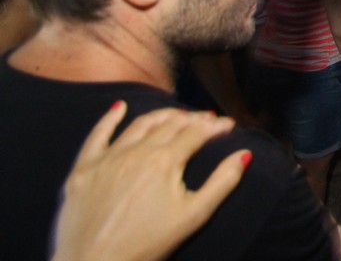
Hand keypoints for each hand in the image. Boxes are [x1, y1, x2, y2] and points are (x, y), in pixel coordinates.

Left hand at [52, 102, 247, 260]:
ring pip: (139, 125)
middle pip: (170, 124)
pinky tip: (119, 107)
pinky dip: (109, 119)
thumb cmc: (148, 245)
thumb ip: (222, 182)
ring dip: (161, 116)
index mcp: (165, 161)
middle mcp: (136, 151)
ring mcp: (107, 158)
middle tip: (207, 119)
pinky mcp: (83, 169)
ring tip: (176, 115)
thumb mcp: (194, 216)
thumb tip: (243, 155)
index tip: (228, 124)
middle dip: (193, 119)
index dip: (216, 126)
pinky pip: (97, 135)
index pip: (197, 133)